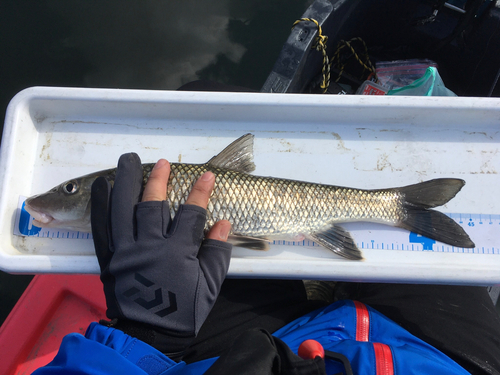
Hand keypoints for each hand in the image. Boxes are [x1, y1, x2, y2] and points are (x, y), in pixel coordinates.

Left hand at [91, 153, 231, 356]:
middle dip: (159, 179)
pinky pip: (102, 227)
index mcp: (176, 252)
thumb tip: (223, 224)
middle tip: (163, 162)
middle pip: (153, 204)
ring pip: (124, 209)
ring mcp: (125, 250)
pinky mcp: (110, 257)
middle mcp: (149, 246)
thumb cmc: (182, 311)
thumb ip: (217, 252)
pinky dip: (100, 205)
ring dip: (126, 182)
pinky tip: (102, 186)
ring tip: (128, 160)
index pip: (191, 213)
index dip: (200, 192)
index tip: (206, 176)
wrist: (149, 335)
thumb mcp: (210, 286)